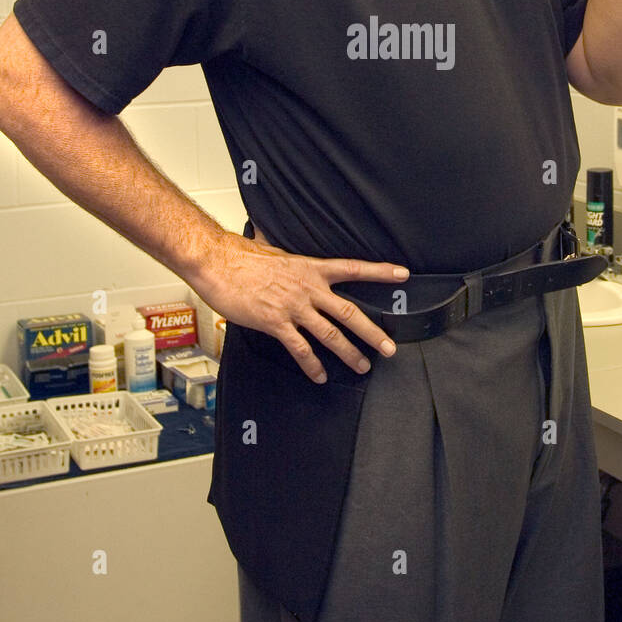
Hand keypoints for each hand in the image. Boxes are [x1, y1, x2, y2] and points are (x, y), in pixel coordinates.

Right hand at [193, 227, 407, 382]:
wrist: (218, 263)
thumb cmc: (241, 256)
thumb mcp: (274, 249)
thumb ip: (287, 255)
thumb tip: (281, 244)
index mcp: (311, 267)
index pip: (354, 268)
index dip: (380, 271)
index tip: (403, 274)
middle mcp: (309, 288)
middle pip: (349, 312)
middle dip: (373, 332)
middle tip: (390, 347)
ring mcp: (294, 307)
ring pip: (330, 334)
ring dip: (349, 353)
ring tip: (363, 366)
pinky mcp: (276, 323)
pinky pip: (300, 349)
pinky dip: (312, 365)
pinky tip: (319, 376)